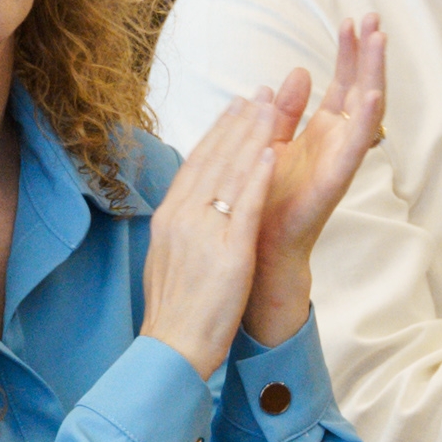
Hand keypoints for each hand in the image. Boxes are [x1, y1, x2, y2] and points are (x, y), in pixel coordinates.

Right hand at [137, 85, 280, 375]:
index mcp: (169, 218)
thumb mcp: (170, 260)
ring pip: (229, 174)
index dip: (217, 132)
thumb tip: (191, 210)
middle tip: (257, 93)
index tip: (234, 108)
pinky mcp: (227, 253)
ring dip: (251, 137)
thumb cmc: (176, 313)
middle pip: (212, 159)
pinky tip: (272, 153)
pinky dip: (257, 177)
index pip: (196, 163)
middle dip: (237, 123)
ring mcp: (203, 233)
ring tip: (270, 107)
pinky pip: (244, 207)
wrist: (170, 349)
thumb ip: (184, 230)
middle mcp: (182, 218)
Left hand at [243, 8, 385, 350]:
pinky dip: (364, 121)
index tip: (353, 19)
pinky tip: (372, 93)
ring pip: (363, 112)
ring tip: (379, 39)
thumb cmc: (264, 203)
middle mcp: (335, 146)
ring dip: (373, 74)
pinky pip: (353, 150)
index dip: (349, 53)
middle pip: (359, 89)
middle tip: (374, 16)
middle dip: (367, 53)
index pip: (342, 84)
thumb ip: (284, 111)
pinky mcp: (332, 185)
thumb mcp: (269, 144)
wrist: (257, 253)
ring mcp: (338, 164)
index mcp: (321, 135)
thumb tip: (296, 72)